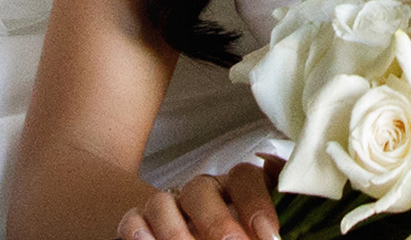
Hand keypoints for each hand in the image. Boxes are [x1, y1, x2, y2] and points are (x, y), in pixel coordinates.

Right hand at [117, 163, 279, 239]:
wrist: (194, 235)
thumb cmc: (235, 231)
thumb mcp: (253, 227)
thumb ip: (262, 225)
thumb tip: (277, 234)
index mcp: (233, 188)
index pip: (245, 177)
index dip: (257, 203)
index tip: (270, 236)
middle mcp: (201, 192)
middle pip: (202, 188)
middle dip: (218, 222)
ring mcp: (168, 204)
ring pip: (163, 202)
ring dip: (176, 232)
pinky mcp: (138, 221)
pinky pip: (132, 219)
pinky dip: (137, 233)